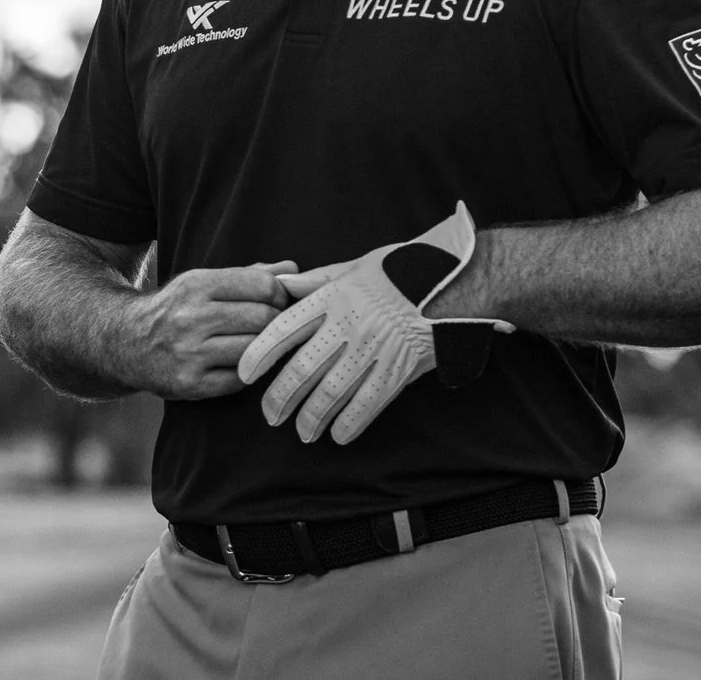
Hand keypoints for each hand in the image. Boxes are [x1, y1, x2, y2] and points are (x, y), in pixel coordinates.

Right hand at [127, 261, 298, 399]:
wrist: (124, 342)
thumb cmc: (176, 309)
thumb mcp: (203, 282)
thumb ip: (249, 275)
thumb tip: (294, 269)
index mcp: (196, 285)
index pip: (261, 285)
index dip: (280, 294)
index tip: (279, 302)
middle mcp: (191, 317)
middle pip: (263, 319)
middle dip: (277, 323)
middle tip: (275, 327)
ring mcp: (189, 353)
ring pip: (254, 350)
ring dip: (264, 349)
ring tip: (260, 345)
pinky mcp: (189, 383)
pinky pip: (240, 379)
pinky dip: (247, 372)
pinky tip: (240, 364)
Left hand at [236, 203, 511, 443]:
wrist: (456, 281)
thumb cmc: (403, 269)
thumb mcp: (355, 265)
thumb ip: (316, 281)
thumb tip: (279, 284)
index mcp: (333, 297)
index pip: (284, 328)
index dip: (260, 354)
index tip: (243, 374)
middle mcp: (349, 324)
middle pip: (303, 368)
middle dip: (281, 397)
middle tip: (270, 416)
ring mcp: (375, 348)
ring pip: (332, 391)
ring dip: (312, 417)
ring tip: (302, 432)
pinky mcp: (400, 367)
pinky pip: (370, 402)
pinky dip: (350, 422)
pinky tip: (338, 435)